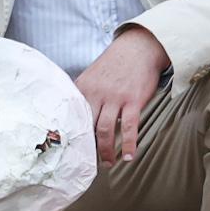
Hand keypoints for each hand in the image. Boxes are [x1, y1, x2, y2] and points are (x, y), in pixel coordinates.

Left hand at [76, 27, 171, 166]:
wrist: (138, 47)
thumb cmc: (115, 63)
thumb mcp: (92, 74)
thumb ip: (84, 93)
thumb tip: (76, 114)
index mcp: (83, 88)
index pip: (73, 116)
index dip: (72, 135)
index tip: (70, 150)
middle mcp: (96, 93)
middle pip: (87, 126)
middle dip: (87, 147)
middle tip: (88, 162)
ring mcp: (114, 97)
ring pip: (105, 130)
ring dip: (106, 151)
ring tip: (108, 163)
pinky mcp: (133, 100)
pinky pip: (129, 127)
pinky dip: (129, 144)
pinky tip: (130, 156)